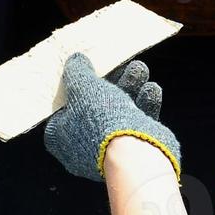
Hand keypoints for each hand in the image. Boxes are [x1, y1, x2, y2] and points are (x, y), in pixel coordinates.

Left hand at [44, 53, 180, 182]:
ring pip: (120, 112)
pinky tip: (151, 90)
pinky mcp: (133, 149)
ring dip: (131, 88)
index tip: (85, 72)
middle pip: (96, 106)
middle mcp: (83, 146)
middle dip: (112, 82)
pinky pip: (137, 123)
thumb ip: (77, 72)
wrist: (134, 153)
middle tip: (122, 64)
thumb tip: (75, 61)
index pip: (62, 110)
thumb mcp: (83, 88)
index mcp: (62, 138)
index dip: (73, 89)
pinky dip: (144, 105)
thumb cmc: (100, 121)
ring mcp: (109, 149)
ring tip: (140, 70)